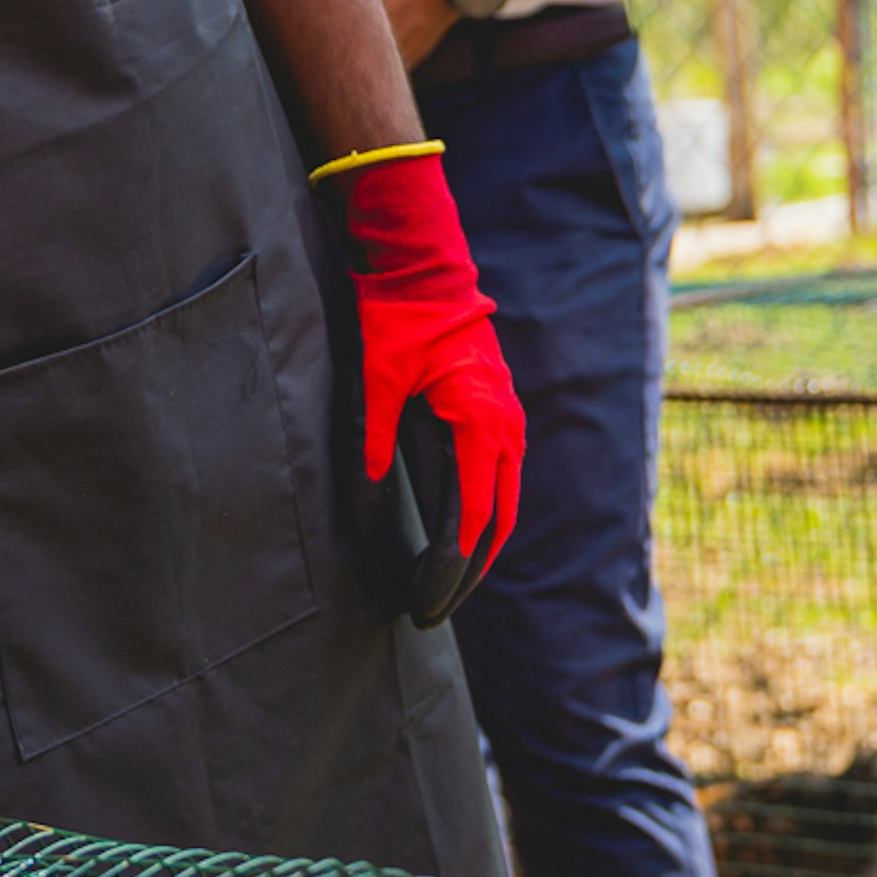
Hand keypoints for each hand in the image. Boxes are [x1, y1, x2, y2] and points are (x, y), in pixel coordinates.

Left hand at [320, 147, 525, 573]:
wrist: (424, 264)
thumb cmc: (400, 318)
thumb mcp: (378, 383)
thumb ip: (376, 442)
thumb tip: (370, 496)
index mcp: (480, 424)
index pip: (474, 519)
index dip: (451, 571)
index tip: (427, 604)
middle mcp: (504, 427)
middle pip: (498, 522)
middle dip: (466, 574)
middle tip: (431, 611)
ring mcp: (507, 418)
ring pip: (503, 502)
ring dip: (477, 548)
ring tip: (442, 586)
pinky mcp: (497, 411)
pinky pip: (498, 476)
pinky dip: (482, 514)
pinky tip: (457, 538)